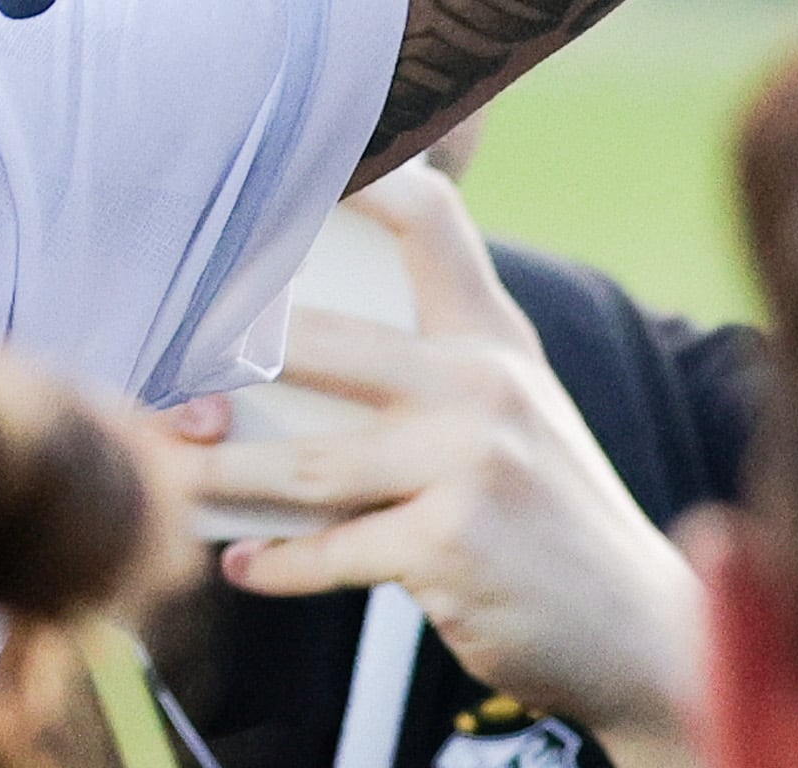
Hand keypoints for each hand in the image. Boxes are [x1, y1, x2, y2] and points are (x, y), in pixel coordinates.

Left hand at [167, 169, 705, 760]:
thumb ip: (423, 377)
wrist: (644, 633)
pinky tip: (241, 563)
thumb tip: (268, 366)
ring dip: (222, 471)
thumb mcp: (510, 418)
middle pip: (323, 342)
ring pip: (307, 462)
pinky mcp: (452, 544)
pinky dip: (278, 563)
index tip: (285, 163)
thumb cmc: (544, 518)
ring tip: (167, 469)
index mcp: (494, 338)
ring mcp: (471, 463)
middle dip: (228, 357)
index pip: (431, 222)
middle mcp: (484, 384)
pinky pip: (333, 549)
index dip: (363, 177)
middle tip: (153, 362)